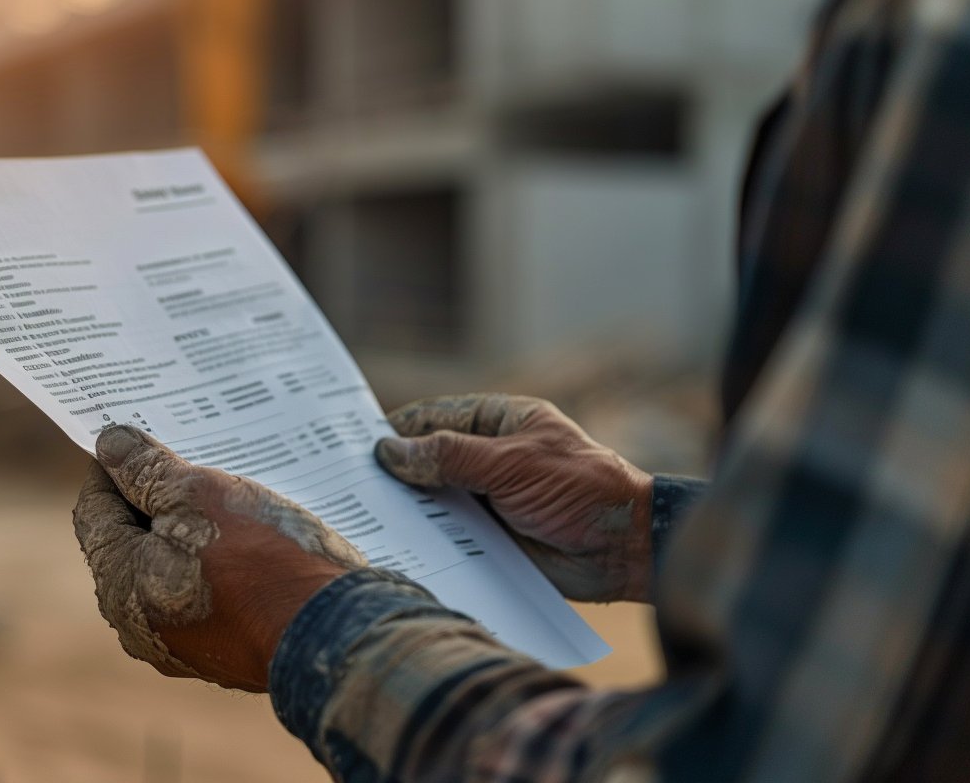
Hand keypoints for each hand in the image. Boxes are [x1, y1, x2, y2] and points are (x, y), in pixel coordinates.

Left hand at [73, 425, 364, 690]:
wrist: (334, 634)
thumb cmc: (262, 561)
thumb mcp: (199, 495)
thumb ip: (146, 470)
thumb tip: (109, 446)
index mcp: (120, 585)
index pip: (94, 511)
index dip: (113, 469)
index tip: (138, 439)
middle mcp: (141, 624)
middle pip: (133, 541)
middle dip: (156, 497)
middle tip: (188, 458)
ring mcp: (185, 642)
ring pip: (174, 566)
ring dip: (192, 529)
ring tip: (226, 490)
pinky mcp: (226, 647)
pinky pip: (209, 592)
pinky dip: (220, 561)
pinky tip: (250, 534)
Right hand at [374, 394, 654, 602]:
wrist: (624, 550)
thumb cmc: (580, 489)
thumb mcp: (512, 464)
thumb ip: (451, 456)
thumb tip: (390, 451)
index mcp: (497, 424)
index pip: (434, 419)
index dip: (396, 430)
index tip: (352, 444)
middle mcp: (487, 459)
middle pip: (427, 461)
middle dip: (394, 473)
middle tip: (345, 484)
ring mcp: (486, 499)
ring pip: (433, 501)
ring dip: (406, 510)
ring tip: (359, 518)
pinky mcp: (488, 538)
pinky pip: (446, 536)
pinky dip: (424, 541)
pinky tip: (392, 547)